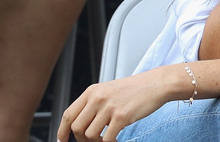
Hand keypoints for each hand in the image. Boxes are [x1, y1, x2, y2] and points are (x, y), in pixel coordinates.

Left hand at [57, 66, 177, 141]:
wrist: (156, 84)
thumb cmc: (135, 89)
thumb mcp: (108, 91)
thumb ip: (93, 103)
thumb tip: (81, 124)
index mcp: (92, 91)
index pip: (68, 115)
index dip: (62, 131)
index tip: (62, 140)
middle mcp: (97, 98)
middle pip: (77, 128)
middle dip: (82, 139)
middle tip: (92, 141)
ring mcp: (109, 107)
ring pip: (89, 135)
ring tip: (106, 139)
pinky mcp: (121, 116)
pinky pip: (106, 139)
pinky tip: (117, 140)